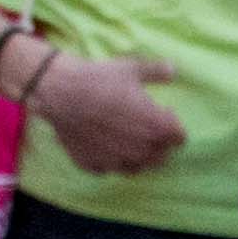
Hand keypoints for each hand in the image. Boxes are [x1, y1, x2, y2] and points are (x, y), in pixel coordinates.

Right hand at [28, 48, 186, 174]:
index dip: (172, 124)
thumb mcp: (131, 69)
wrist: (58, 90)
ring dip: (136, 156)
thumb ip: (156, 72)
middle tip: (143, 126)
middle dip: (157, 143)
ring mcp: (116, 161)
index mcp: (156, 128)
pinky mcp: (92, 164)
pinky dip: (107, 161)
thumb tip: (173, 69)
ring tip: (126, 139)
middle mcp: (140, 150)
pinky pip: (107, 169)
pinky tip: (101, 146)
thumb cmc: (98, 78)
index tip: (162, 113)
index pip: (179, 138)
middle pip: (161, 156)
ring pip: (136, 167)